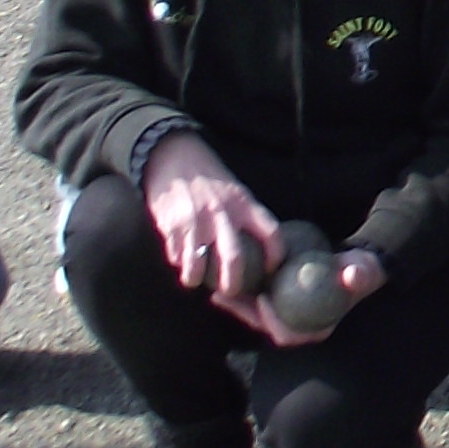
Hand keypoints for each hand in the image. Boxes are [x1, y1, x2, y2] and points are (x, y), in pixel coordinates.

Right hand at [139, 130, 283, 318]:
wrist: (174, 156)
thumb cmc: (209, 178)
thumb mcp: (235, 191)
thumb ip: (246, 217)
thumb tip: (260, 251)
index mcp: (243, 203)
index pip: (271, 232)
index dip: (276, 255)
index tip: (273, 269)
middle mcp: (221, 213)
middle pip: (234, 258)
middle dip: (233, 283)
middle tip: (231, 291)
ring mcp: (195, 221)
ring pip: (197, 266)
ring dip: (196, 278)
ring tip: (196, 279)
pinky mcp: (172, 225)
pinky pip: (176, 256)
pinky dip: (178, 261)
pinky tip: (179, 257)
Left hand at [236, 247, 383, 347]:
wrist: (354, 266)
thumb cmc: (358, 271)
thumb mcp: (363, 271)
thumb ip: (360, 275)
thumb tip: (352, 275)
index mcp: (316, 329)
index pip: (289, 334)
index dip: (271, 321)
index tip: (262, 299)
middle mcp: (298, 328)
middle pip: (264, 327)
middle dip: (243, 314)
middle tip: (226, 295)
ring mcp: (286, 318)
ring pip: (255, 317)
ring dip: (236, 305)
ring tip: (217, 289)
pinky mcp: (278, 306)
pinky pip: (255, 303)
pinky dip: (241, 294)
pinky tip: (226, 278)